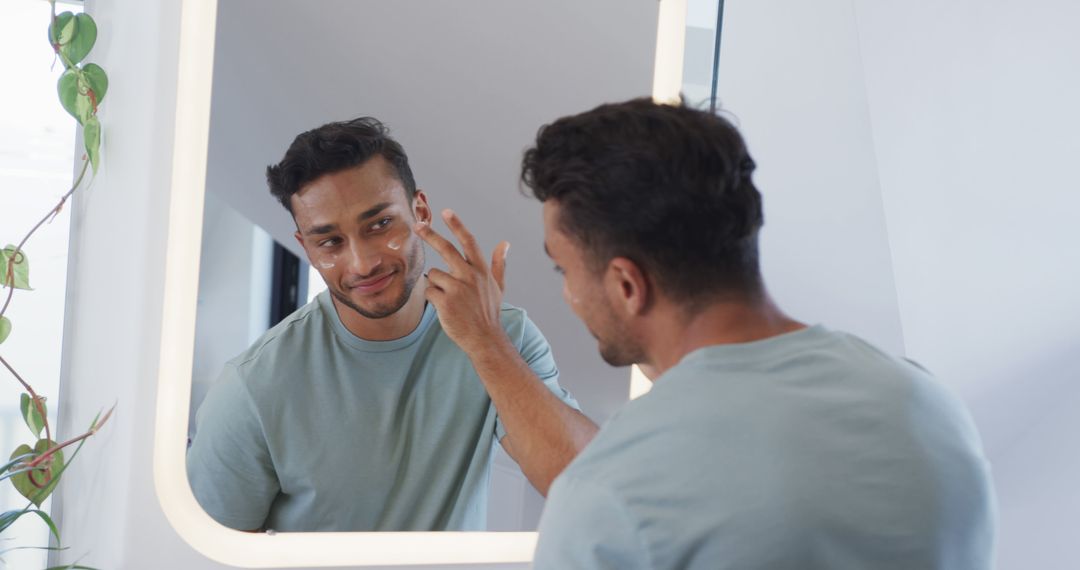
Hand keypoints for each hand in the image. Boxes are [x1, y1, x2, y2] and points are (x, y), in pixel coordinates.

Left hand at [416, 209, 510, 355]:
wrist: (485, 338)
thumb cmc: (489, 312)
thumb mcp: (498, 286)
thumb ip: (499, 263)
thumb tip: (505, 244)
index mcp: (481, 270)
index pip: (469, 242)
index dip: (457, 225)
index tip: (446, 212)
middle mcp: (470, 276)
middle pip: (446, 249)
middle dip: (430, 235)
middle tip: (417, 225)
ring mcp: (458, 289)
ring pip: (433, 275)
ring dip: (436, 284)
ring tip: (448, 299)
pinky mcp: (446, 302)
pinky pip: (429, 291)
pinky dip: (432, 298)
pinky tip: (444, 307)